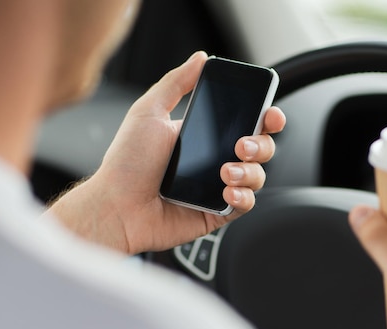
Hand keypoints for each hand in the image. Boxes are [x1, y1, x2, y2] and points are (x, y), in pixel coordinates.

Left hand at [47, 51, 285, 253]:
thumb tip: (200, 59)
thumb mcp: (148, 111)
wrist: (116, 206)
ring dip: (250, 171)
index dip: (265, 117)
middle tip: (241, 145)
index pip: (246, 122)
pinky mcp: (218, 212)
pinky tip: (226, 192)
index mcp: (204, 135)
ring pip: (257, 176)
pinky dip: (243, 196)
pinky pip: (246, 204)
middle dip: (260, 144)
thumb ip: (176, 83)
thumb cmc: (127, 163)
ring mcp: (218, 187)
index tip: (270, 114)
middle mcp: (215, 160)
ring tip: (226, 171)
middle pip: (260, 148)